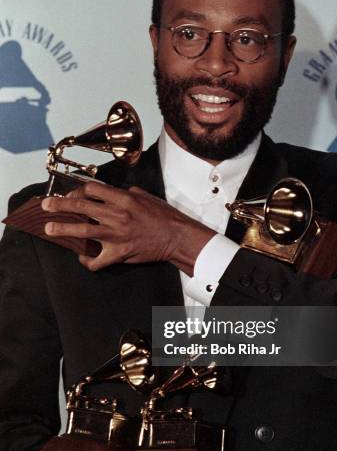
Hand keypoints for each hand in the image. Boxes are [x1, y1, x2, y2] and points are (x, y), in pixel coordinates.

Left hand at [42, 182, 214, 273]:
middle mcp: (116, 215)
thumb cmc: (164, 215)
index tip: (72, 195)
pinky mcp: (118, 253)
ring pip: (82, 231)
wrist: (176, 236)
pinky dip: (87, 260)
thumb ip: (125, 193)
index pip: (92, 189)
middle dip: (59, 205)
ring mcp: (116, 235)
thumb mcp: (145, 196)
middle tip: (46, 206)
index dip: (77, 190)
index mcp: (123, 198)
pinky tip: (83, 258)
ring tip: (50, 229)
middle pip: (80, 207)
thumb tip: (110, 193)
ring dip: (63, 229)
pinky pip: (97, 260)